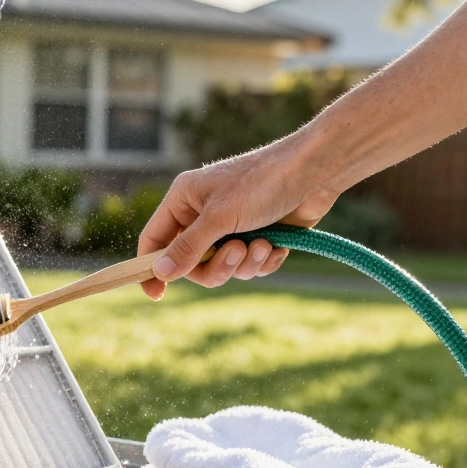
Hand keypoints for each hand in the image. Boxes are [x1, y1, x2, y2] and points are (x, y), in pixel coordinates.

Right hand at [138, 133, 339, 298]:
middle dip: (217, 265)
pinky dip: (263, 261)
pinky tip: (277, 245)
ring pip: (223, 267)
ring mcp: (230, 226)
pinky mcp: (256, 236)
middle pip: (192, 262)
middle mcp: (203, 214)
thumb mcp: (219, 217)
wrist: (315, 173)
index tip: (156, 294)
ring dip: (245, 263)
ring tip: (263, 244)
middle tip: (236, 253)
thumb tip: (159, 273)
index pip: (154, 239)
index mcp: (184, 200)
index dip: (151, 267)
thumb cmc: (262, 183)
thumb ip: (188, 247)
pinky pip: (248, 266)